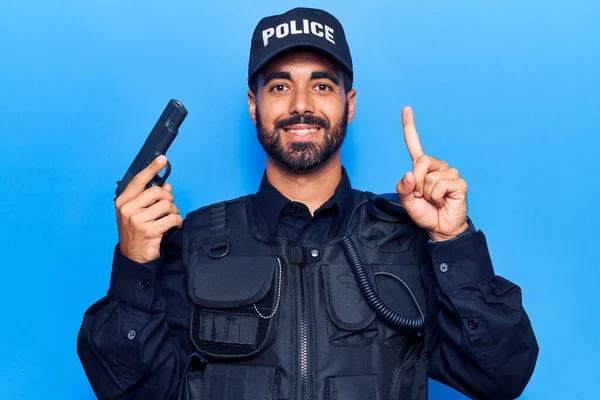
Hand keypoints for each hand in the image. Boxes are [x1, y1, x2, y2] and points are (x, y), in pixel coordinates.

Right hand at [115, 155, 182, 262]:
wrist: (132, 257)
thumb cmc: (136, 232)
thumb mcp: (138, 213)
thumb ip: (149, 198)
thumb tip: (166, 185)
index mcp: (123, 201)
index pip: (138, 180)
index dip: (151, 168)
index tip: (162, 159)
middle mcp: (128, 209)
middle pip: (157, 192)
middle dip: (168, 198)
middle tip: (168, 207)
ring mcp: (137, 220)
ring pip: (167, 205)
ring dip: (173, 212)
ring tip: (169, 218)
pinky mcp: (149, 231)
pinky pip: (172, 219)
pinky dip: (177, 221)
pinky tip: (173, 225)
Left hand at [395, 107, 468, 241]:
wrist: (440, 228)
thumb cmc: (425, 213)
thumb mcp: (407, 201)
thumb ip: (402, 188)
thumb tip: (408, 175)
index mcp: (422, 168)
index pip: (414, 145)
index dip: (410, 127)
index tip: (406, 109)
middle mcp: (437, 167)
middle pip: (420, 162)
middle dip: (416, 182)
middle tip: (421, 196)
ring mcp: (449, 173)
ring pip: (430, 177)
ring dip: (427, 193)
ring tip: (434, 200)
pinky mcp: (459, 183)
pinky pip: (440, 185)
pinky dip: (436, 197)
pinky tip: (443, 201)